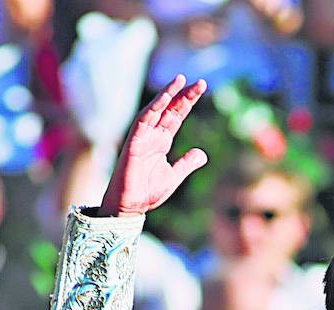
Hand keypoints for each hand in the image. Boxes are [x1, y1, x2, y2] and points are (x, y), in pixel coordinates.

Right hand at [99, 75, 206, 217]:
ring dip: (168, 94)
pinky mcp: (134, 141)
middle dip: (184, 95)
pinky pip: (144, 120)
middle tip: (200, 83)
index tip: (200, 88)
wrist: (131, 206)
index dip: (188, 102)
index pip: (177, 116)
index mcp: (162, 141)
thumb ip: (186, 164)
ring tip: (180, 80)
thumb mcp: (173, 176)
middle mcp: (153, 135)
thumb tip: (203, 154)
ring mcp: (143, 136)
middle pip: (170, 109)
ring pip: (156, 109)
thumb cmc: (147, 192)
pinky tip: (165, 97)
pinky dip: (154, 107)